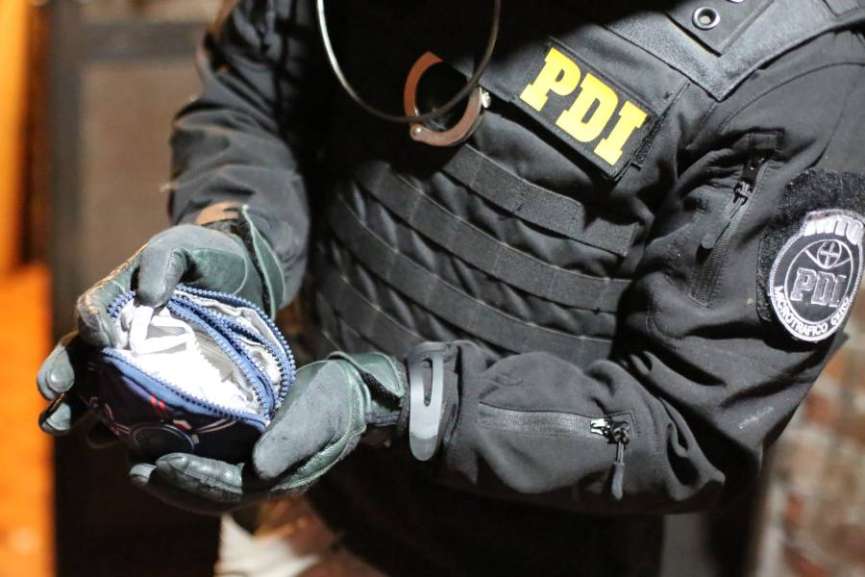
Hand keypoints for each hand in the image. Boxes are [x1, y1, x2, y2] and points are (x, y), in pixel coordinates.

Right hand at [38, 214, 282, 437]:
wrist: (243, 278)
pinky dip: (118, 423)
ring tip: (58, 425)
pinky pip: (134, 406)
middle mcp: (118, 332)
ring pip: (99, 387)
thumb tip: (148, 296)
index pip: (94, 310)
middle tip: (51, 393)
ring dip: (77, 407)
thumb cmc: (205, 256)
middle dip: (63, 375)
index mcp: (118, 297)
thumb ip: (163, 261)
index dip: (92, 324)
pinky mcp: (160, 382)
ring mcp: (137, 361)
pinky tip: (107, 440)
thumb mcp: (184, 246)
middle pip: (82, 355)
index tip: (100, 339)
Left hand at [128, 352, 405, 513]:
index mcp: (280, 478)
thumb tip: (258, 469)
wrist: (352, 391)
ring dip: (170, 477)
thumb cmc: (335, 399)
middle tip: (134, 470)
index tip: (160, 464)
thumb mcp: (318, 414)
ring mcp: (256, 467)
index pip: (229, 489)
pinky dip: (184, 457)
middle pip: (210, 494)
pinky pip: (211, 462)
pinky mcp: (249, 450)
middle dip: (170, 485)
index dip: (193, 479)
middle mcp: (264, 479)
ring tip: (136, 463)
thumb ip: (290, 441)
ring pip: (206, 483)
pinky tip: (160, 444)